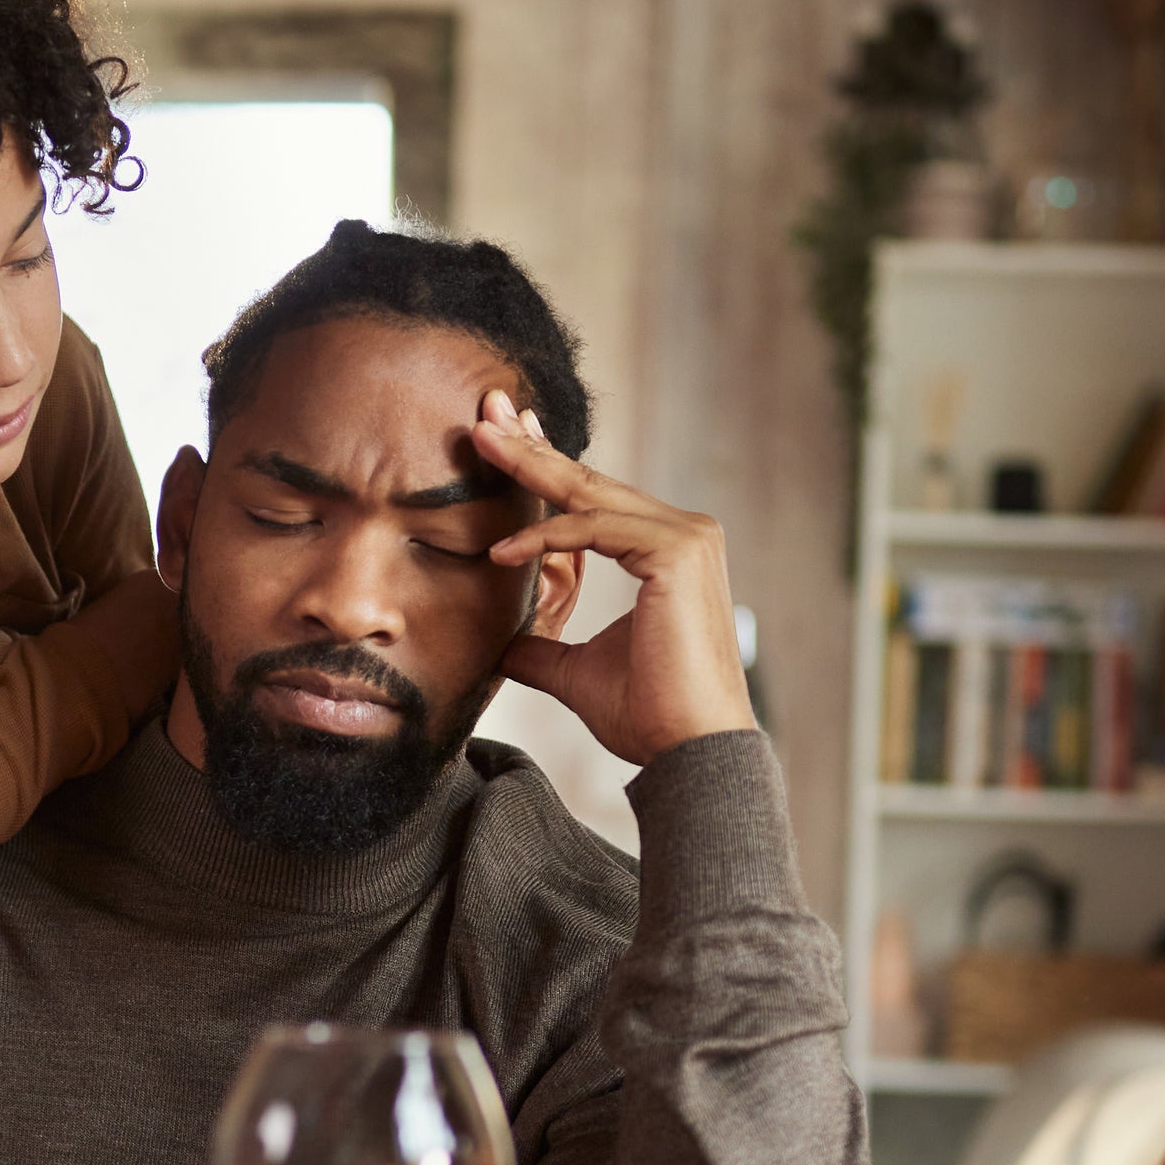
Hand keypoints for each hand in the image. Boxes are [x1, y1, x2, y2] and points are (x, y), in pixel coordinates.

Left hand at [470, 392, 758, 764]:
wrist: (687, 751)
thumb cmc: (647, 716)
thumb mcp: (576, 672)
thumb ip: (542, 649)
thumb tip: (499, 646)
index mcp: (664, 550)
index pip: (593, 499)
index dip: (544, 467)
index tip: (499, 442)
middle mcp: (682, 533)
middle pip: (589, 482)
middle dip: (531, 446)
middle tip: (482, 412)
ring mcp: (685, 538)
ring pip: (589, 495)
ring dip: (529, 467)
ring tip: (478, 442)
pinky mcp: (677, 553)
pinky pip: (593, 531)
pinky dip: (544, 537)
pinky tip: (501, 552)